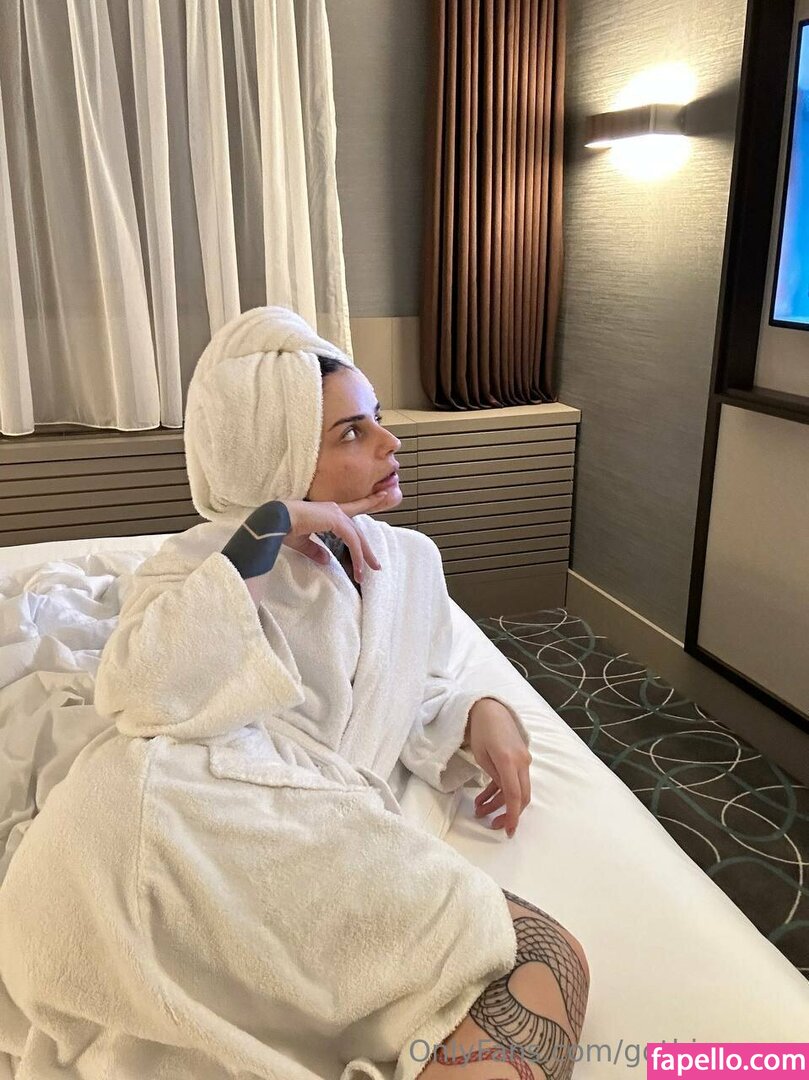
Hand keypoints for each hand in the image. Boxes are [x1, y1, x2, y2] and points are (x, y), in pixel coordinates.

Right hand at [282, 492, 391, 583]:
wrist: (275, 520)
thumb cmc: (284, 527)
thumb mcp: (303, 542)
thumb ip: (316, 550)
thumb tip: (326, 560)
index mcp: (328, 511)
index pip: (353, 509)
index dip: (368, 503)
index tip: (383, 495)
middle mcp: (335, 509)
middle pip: (357, 531)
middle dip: (367, 549)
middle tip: (376, 565)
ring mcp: (336, 514)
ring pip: (357, 538)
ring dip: (364, 557)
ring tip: (368, 572)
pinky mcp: (336, 521)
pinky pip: (352, 541)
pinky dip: (357, 555)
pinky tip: (357, 568)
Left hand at [467, 698, 531, 837]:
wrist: (491, 709)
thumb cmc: (482, 730)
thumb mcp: (481, 755)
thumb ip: (493, 776)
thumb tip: (502, 795)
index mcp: (509, 760)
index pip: (514, 794)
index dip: (512, 815)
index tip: (508, 831)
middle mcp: (521, 762)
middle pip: (521, 796)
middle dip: (508, 814)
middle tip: (493, 826)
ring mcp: (523, 760)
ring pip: (516, 790)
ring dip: (499, 803)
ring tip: (480, 812)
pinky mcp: (519, 760)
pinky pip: (512, 781)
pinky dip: (499, 791)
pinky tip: (483, 799)